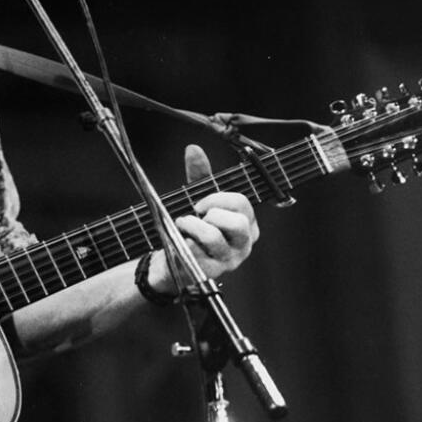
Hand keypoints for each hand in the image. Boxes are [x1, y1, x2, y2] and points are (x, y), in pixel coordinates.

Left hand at [151, 144, 259, 290]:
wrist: (174, 260)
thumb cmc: (194, 229)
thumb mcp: (198, 200)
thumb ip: (199, 175)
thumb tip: (194, 149)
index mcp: (247, 224)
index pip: (242, 203)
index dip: (217, 198)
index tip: (199, 203)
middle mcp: (244, 244)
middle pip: (237, 222)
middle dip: (210, 213)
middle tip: (195, 215)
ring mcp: (229, 261)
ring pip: (213, 237)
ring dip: (191, 226)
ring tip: (183, 226)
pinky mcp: (210, 272)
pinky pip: (195, 252)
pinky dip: (183, 242)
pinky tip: (180, 243)